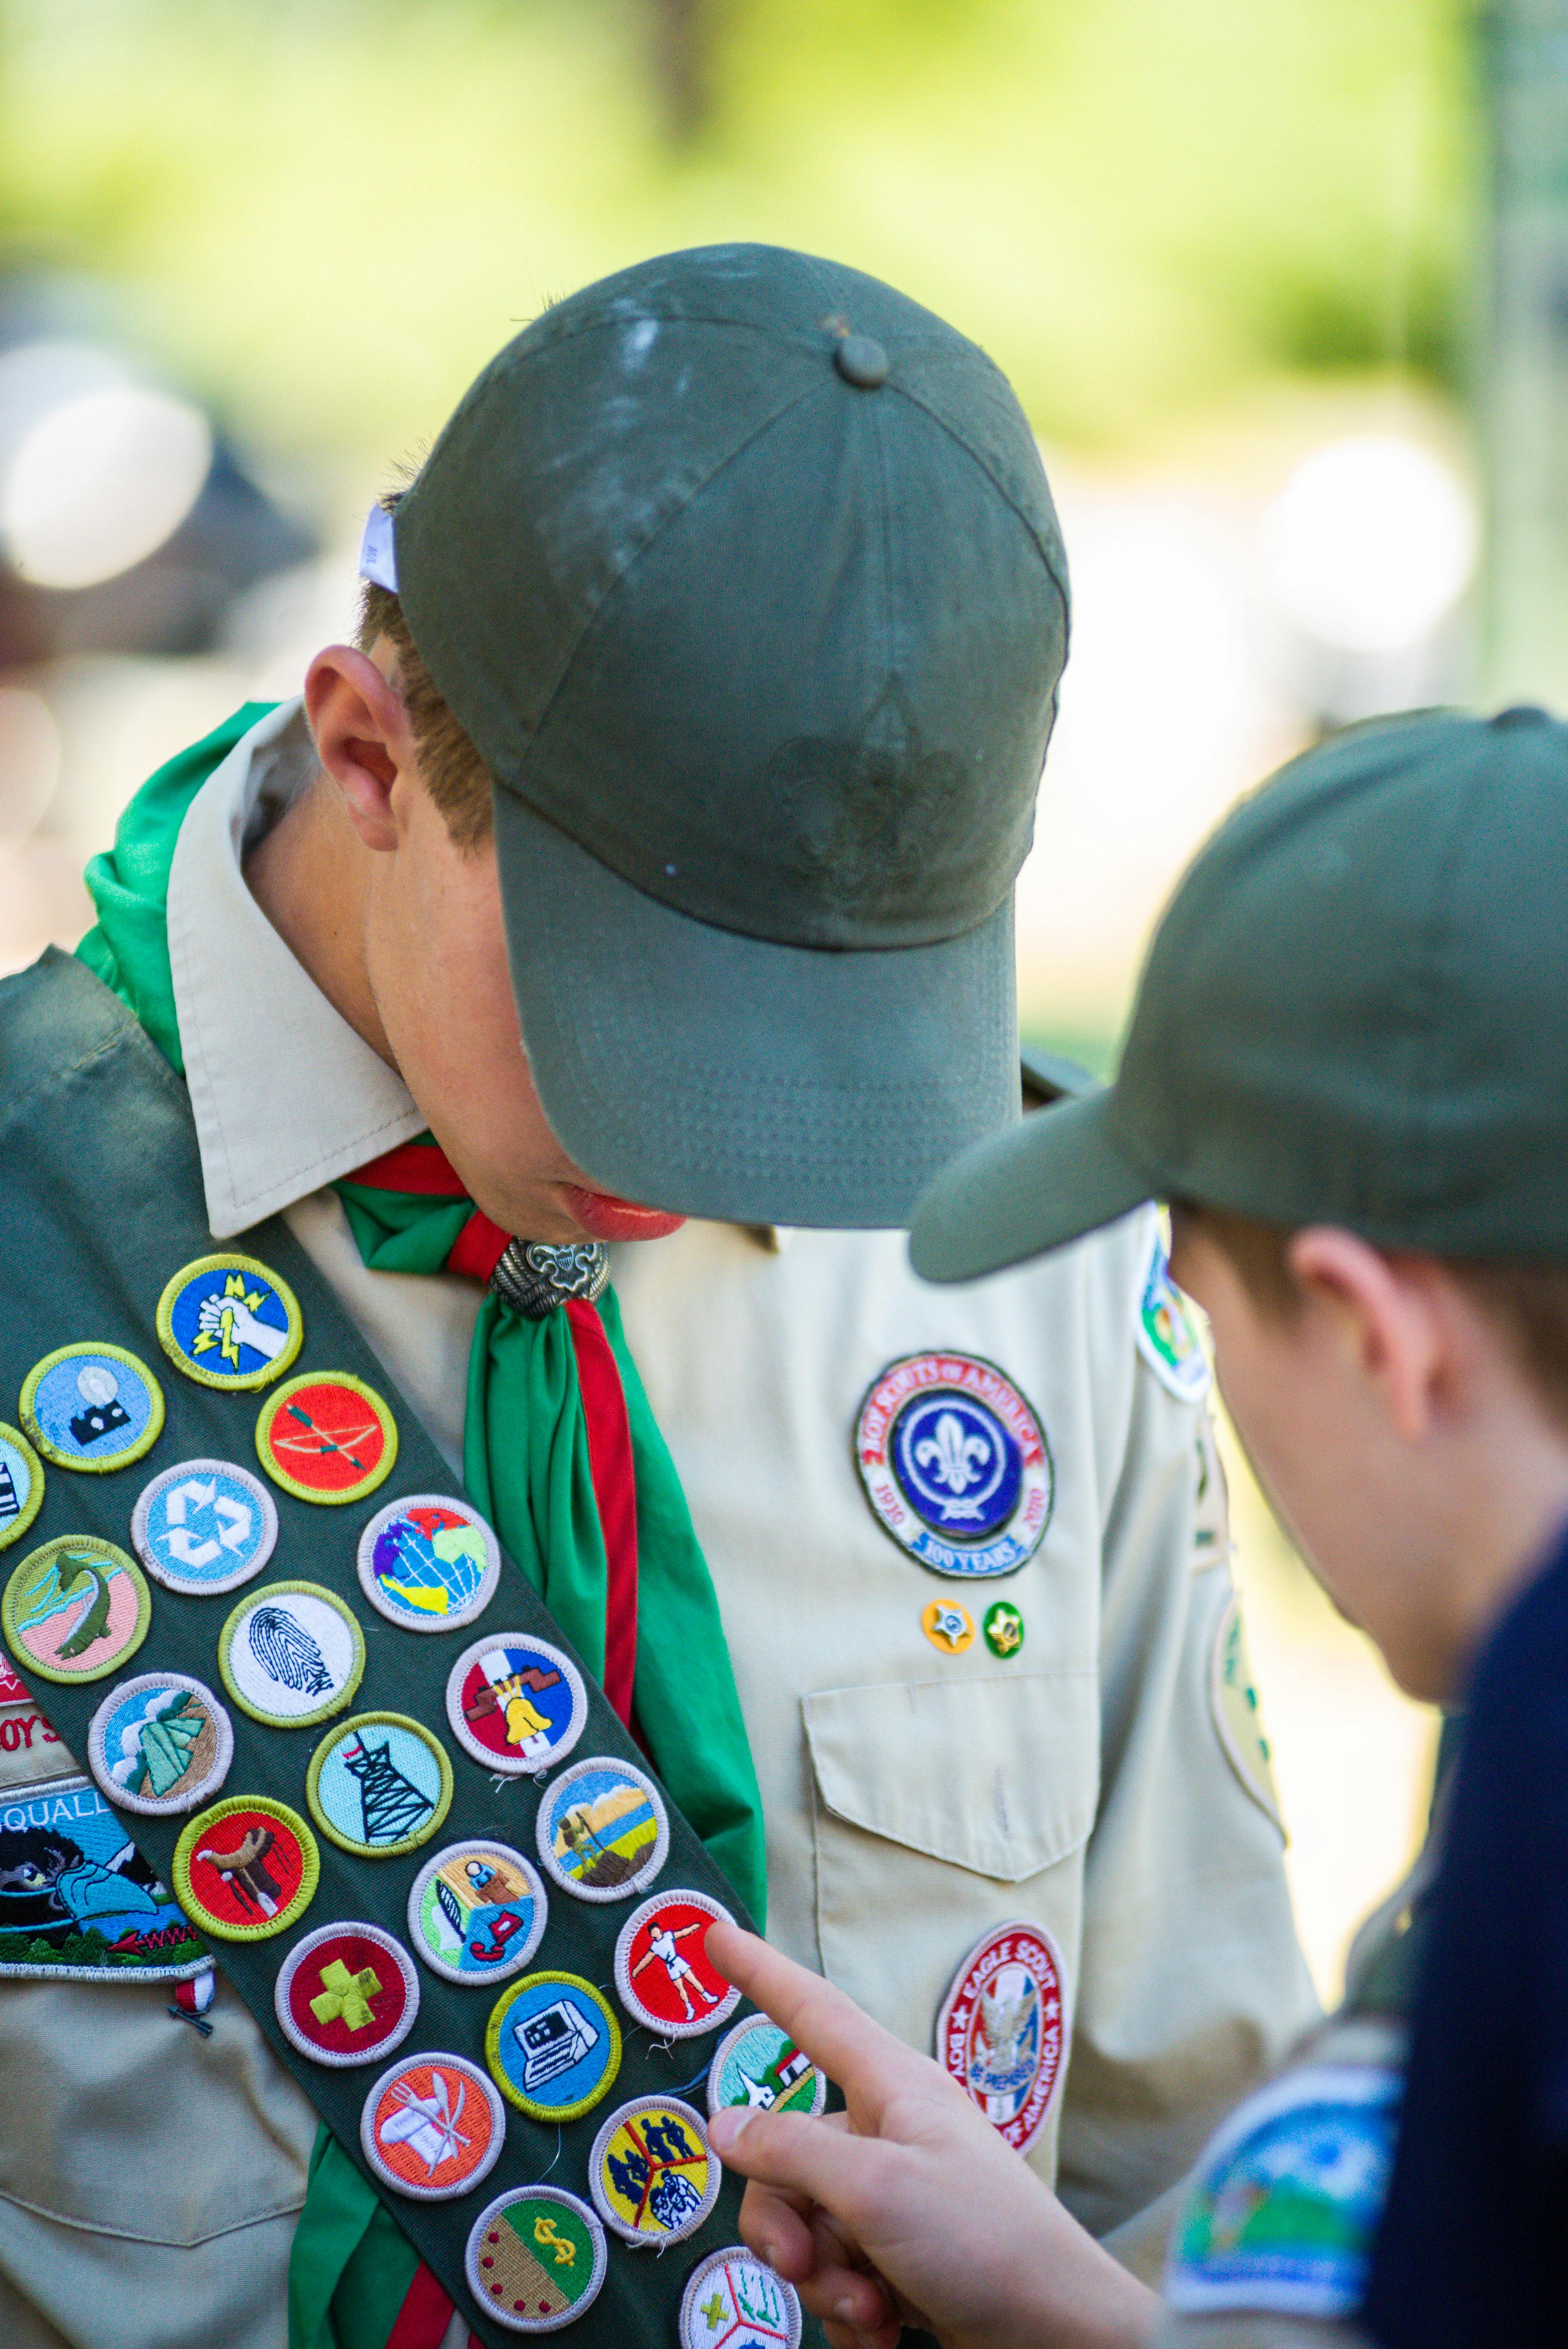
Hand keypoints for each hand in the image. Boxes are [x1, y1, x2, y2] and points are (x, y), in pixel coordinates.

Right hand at [198, 1292, 287, 1361]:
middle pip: (204, 1304)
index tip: (222, 1303)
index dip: (213, 1299)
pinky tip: (218, 1327)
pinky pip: (203, 1326)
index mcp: (223, 1303)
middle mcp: (217, 1311)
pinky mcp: (213, 1329)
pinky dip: (208, 1326)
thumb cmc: (244, 1317)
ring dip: (209, 1317)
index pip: (212, 1297)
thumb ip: (227, 1300)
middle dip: (209, 1307)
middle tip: (219, 1312)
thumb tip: (216, 1304)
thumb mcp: (239, 1305)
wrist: (247, 1331)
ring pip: (202, 1315)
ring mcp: (214, 1320)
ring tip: (219, 1321)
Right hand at [704, 1922, 1159, 2348]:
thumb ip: (790, 2152)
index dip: (760, 1972)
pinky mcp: (898, 2255)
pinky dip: (847, 2309)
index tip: (714, 1934)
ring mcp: (893, 2195)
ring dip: (822, 2280)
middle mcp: (887, 2132)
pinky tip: (880, 2333)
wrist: (1057, 2335)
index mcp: (891, 2087)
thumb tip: (721, 2125)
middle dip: (785, 2226)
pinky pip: (835, 2272)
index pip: (810, 2012)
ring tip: (869, 2309)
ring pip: (806, 2224)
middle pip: (785, 2155)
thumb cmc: (982, 2240)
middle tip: (806, 2267)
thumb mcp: (874, 2188)